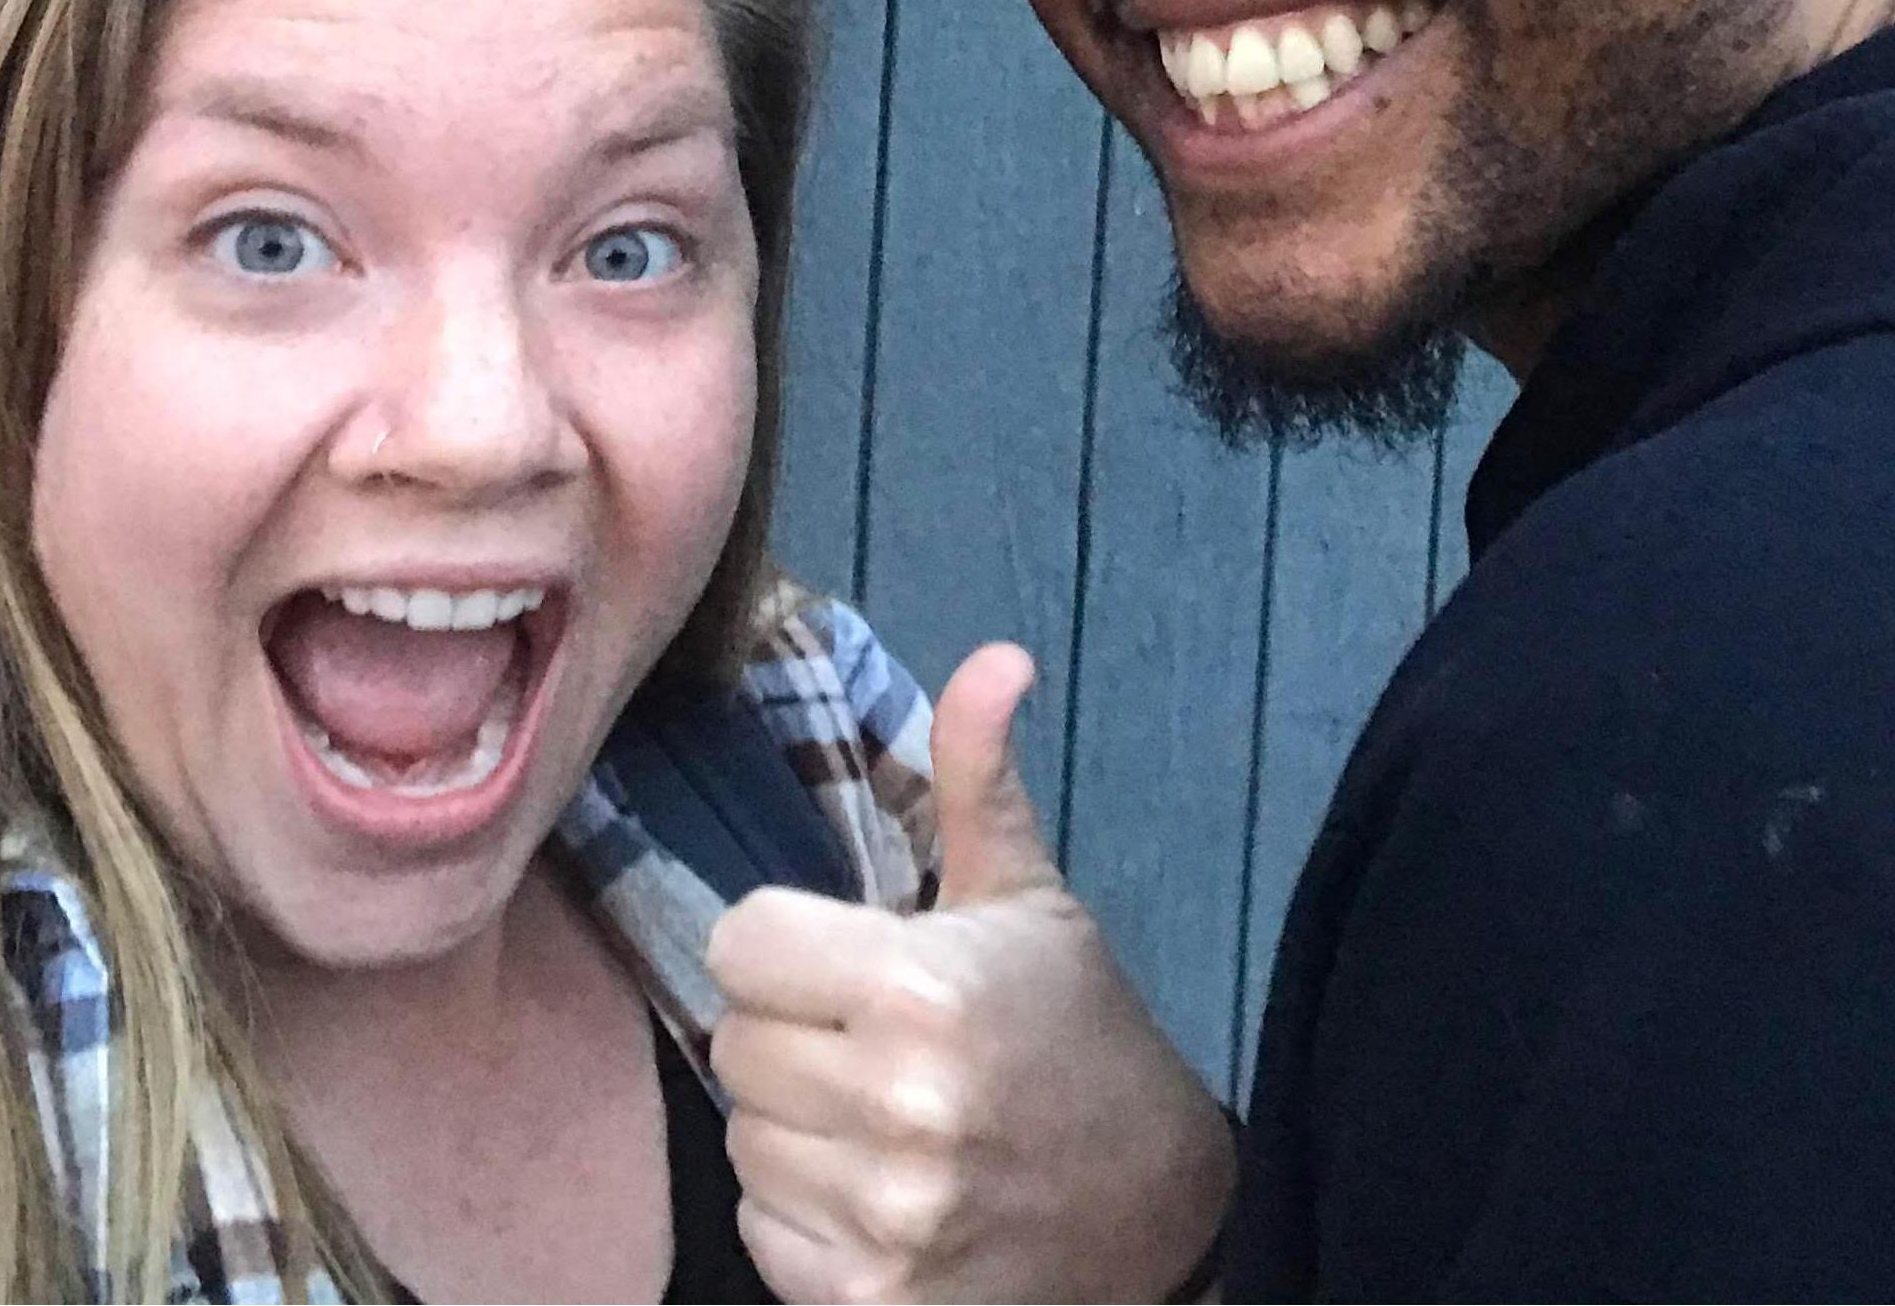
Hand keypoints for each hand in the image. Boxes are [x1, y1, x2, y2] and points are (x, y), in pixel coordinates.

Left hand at [707, 643, 1236, 1302]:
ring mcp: (885, 1219)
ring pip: (745, 1139)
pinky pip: (763, 1232)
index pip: (741, 944)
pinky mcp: (870, 1305)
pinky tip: (878, 1188)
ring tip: (878, 1112)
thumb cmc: (1078, 1032)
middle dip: (789, 1031)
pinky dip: (804, 1214)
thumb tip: (996, 655)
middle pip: (734, 1045)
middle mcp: (899, 1108)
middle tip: (867, 1037)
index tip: (839, 957)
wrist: (1161, 1212)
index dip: (784, 944)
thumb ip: (979, 775)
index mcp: (923, 989)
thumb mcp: (1028, 896)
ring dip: (794, 1124)